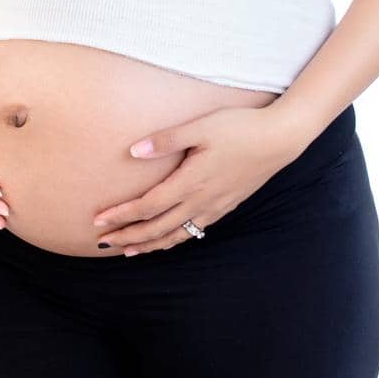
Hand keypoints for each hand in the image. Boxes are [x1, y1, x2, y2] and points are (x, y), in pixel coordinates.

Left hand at [90, 104, 306, 254]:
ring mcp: (214, 207)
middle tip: (103, 242)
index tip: (98, 221)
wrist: (279, 139)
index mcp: (190, 182)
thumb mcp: (199, 127)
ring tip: (128, 250)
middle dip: (128, 236)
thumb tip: (133, 151)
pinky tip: (166, 240)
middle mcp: (200, 201)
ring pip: (176, 235)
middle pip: (157, 228)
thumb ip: (165, 140)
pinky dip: (174, 240)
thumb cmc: (239, 128)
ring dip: (149, 244)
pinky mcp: (225, 206)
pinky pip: (193, 231)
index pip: (147, 206)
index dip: (121, 215)